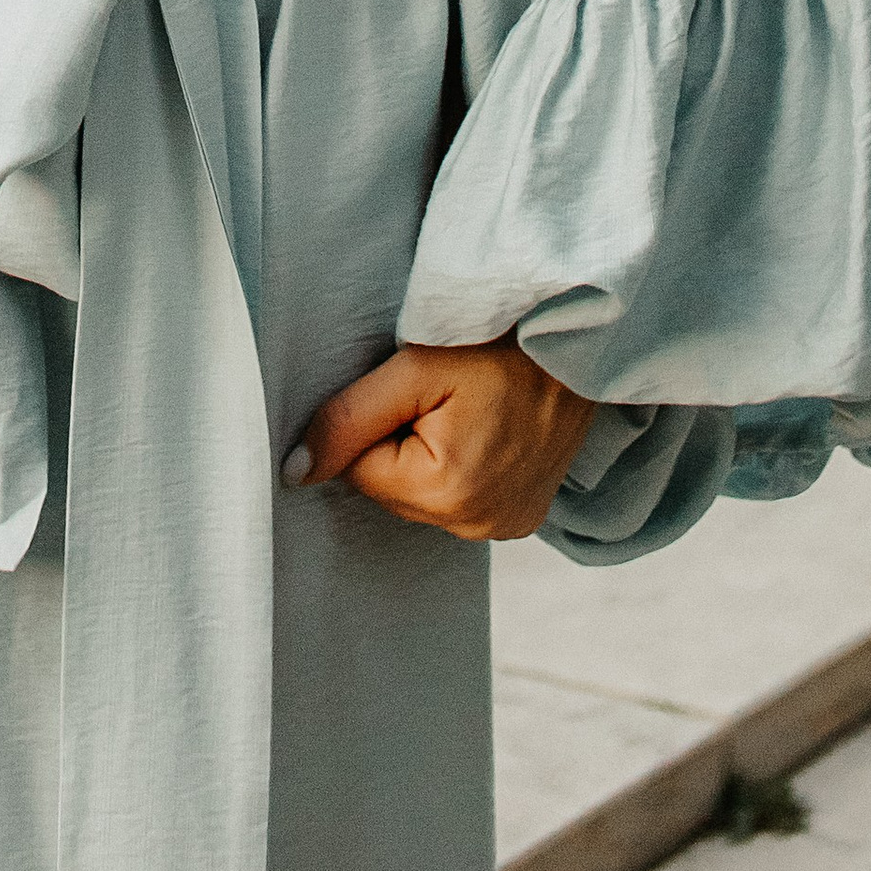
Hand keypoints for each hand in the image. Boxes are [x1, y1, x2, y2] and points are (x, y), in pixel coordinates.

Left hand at [285, 336, 594, 540]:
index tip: (412, 390)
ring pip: (421, 496)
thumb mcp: (414, 369)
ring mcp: (503, 528)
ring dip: (427, 457)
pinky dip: (458, 470)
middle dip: (399, 441)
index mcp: (448, 494)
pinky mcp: (520, 521)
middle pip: (390, 487)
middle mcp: (477, 526)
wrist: (576, 343)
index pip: (361, 469)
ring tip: (466, 411)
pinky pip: (459, 501)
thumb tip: (294, 472)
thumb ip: (348, 419)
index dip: (374, 422)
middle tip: (443, 396)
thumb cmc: (494, 344)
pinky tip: (483, 433)